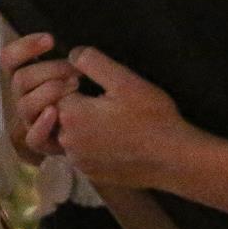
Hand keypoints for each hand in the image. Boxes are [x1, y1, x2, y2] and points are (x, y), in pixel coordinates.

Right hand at [0, 32, 80, 162]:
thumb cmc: (86, 95)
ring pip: (24, 105)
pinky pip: (32, 138)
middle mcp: (23, 98)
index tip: (50, 40)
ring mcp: (29, 121)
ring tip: (76, 86)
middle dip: (49, 70)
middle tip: (76, 70)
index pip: (9, 59)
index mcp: (27, 78)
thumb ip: (70, 58)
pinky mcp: (40, 143)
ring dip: (49, 92)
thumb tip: (77, 48)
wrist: (100, 133)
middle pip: (20, 79)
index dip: (24, 47)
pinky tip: (55, 112)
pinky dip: (42, 124)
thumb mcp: (77, 72)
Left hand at [54, 47, 192, 189]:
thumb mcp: (125, 80)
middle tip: (102, 97)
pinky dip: (89, 143)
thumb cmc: (151, 117)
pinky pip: (80, 153)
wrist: (174, 160)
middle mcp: (67, 141)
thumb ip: (93, 62)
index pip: (53, 91)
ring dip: (80, 124)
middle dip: (73, 103)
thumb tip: (73, 55)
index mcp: (71, 114)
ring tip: (108, 116)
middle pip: (57, 114)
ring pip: (67, 135)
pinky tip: (112, 136)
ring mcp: (79, 161)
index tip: (88, 81)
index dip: (70, 82)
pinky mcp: (91, 174)